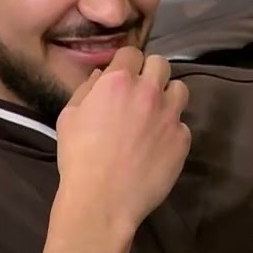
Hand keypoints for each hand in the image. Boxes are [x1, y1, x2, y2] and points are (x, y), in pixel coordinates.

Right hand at [54, 48, 190, 231]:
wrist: (103, 200)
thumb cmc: (79, 158)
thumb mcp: (69, 117)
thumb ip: (87, 90)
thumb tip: (101, 76)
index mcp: (118, 81)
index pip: (132, 52)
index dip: (127, 63)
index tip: (123, 76)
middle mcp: (148, 92)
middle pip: (161, 64)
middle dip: (151, 73)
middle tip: (140, 92)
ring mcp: (170, 115)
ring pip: (180, 89)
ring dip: (168, 96)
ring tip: (155, 114)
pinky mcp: (183, 140)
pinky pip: (182, 125)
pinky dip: (171, 130)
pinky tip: (158, 145)